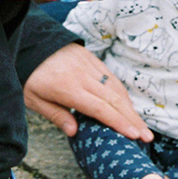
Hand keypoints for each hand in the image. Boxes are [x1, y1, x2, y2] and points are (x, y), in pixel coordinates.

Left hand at [22, 43, 151, 140]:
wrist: (31, 41)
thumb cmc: (30, 74)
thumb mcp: (34, 99)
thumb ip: (56, 115)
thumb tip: (74, 132)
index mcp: (68, 88)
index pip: (99, 108)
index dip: (118, 122)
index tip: (134, 135)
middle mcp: (83, 76)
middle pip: (114, 100)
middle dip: (132, 119)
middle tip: (147, 137)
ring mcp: (90, 66)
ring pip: (116, 88)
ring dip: (131, 108)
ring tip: (142, 126)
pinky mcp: (93, 60)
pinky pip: (112, 78)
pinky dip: (122, 94)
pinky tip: (128, 107)